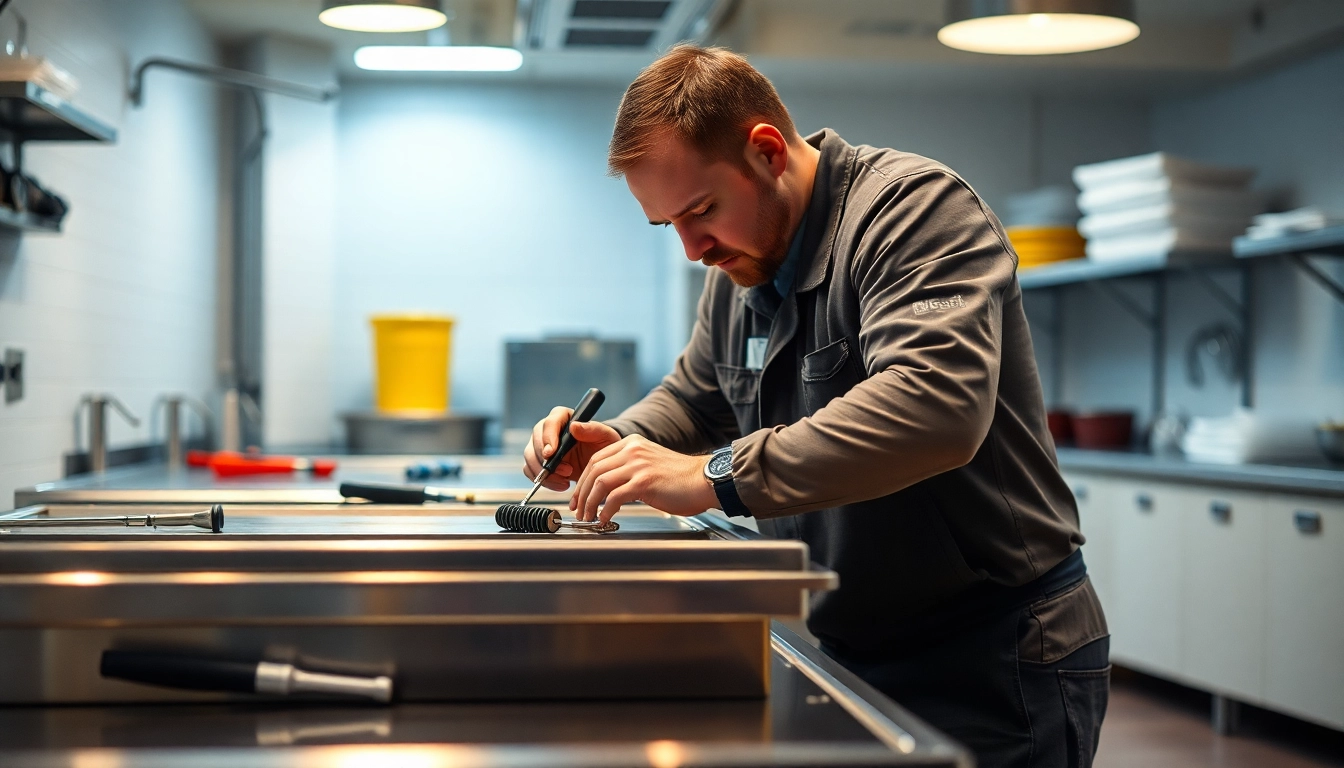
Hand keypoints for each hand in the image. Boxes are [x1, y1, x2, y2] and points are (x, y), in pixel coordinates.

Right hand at [522, 408, 620, 490]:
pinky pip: (530, 471)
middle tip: (566, 471)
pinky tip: (560, 484)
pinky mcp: (539, 462)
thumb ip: (592, 429)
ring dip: (544, 472)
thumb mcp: (605, 436)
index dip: (548, 438)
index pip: (550, 423)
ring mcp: (540, 446)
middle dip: (547, 459)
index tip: (551, 453)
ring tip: (565, 480)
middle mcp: (547, 430)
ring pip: (530, 457)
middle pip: (535, 440)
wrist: (600, 463)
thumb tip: (574, 426)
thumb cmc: (603, 445)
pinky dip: (542, 480)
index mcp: (563, 417)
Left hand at [570, 434, 718, 523]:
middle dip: (581, 493)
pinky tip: (605, 519)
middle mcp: (632, 451)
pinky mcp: (644, 482)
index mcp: (632, 444)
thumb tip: (608, 489)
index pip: (596, 459)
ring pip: (600, 483)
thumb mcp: (650, 464)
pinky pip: (614, 497)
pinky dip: (605, 511)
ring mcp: (638, 465)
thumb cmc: (681, 479)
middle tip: (578, 511)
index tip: (578, 497)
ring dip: (589, 504)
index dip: (583, 481)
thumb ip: (630, 469)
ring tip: (588, 518)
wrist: (705, 481)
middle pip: (594, 470)